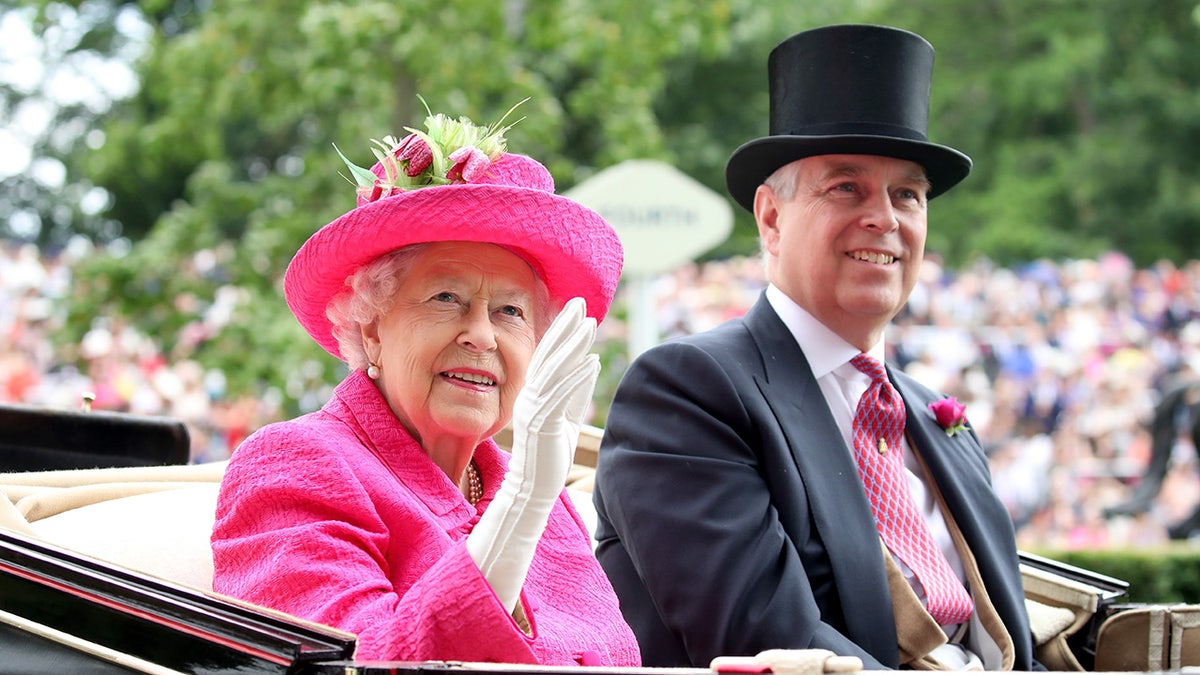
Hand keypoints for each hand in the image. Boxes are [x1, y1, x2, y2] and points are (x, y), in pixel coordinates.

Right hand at [466, 297, 598, 613]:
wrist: (532, 490)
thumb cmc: (549, 456)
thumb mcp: (567, 417)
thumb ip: (577, 391)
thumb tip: (591, 362)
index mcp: (535, 392)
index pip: (550, 355)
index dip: (563, 330)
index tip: (577, 308)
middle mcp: (531, 396)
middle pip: (549, 354)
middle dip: (566, 327)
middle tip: (581, 302)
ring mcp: (534, 409)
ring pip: (554, 370)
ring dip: (572, 346)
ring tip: (590, 324)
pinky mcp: (542, 424)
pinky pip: (560, 396)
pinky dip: (576, 377)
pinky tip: (591, 361)